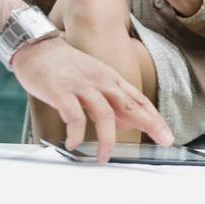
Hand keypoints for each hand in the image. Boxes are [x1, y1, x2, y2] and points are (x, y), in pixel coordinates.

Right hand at [12, 36, 172, 161]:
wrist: (37, 46)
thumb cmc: (65, 66)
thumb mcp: (94, 80)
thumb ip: (110, 100)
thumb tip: (128, 122)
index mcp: (110, 78)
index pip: (138, 99)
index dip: (154, 117)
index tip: (167, 134)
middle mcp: (100, 80)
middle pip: (130, 104)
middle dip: (149, 123)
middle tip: (163, 140)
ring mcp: (81, 84)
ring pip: (104, 113)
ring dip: (108, 138)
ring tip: (104, 157)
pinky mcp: (60, 90)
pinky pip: (73, 115)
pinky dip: (75, 133)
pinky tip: (73, 144)